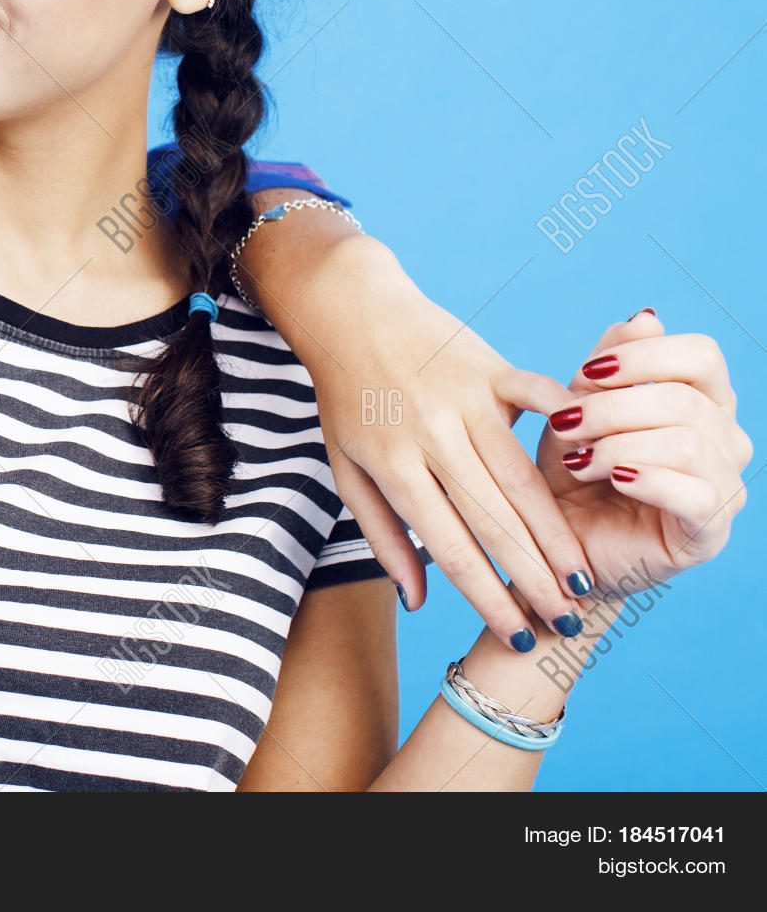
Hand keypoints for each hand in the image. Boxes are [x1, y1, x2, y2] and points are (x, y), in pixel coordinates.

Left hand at [298, 237, 594, 638]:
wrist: (348, 310)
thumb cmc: (346, 396)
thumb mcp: (346, 467)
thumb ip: (383, 535)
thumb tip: (416, 601)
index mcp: (394, 465)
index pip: (450, 545)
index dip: (486, 594)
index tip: (516, 633)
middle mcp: (432, 436)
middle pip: (493, 520)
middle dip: (534, 579)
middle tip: (568, 623)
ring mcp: (465, 400)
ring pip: (522, 477)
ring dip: (557, 532)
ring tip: (584, 576)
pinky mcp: (490, 367)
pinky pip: (537, 398)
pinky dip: (568, 425)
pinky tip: (597, 462)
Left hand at [537, 309, 749, 598]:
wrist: (554, 543)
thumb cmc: (571, 467)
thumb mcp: (577, 404)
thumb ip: (608, 363)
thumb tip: (647, 318)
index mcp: (700, 400)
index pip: (702, 355)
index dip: (644, 356)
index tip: (589, 371)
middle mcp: (723, 439)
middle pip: (686, 399)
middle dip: (614, 406)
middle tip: (566, 423)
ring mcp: (723, 486)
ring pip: (689, 443)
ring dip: (620, 443)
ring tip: (578, 459)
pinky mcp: (709, 531)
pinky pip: (697, 495)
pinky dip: (648, 478)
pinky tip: (613, 478)